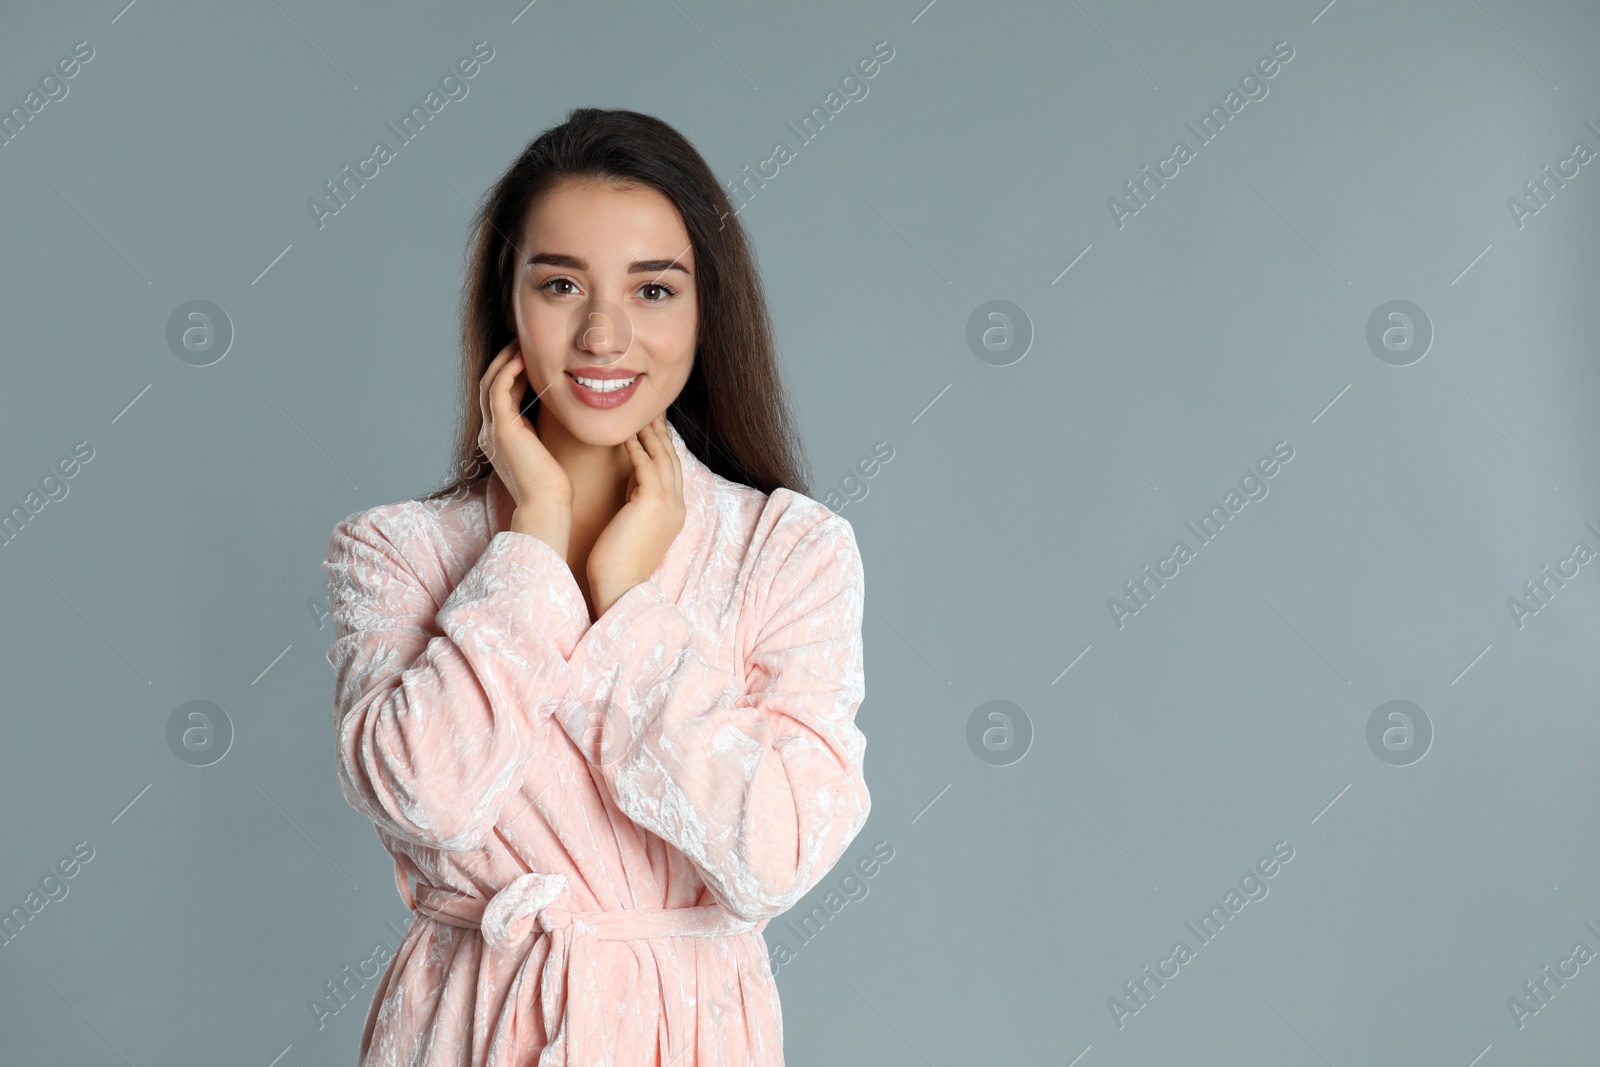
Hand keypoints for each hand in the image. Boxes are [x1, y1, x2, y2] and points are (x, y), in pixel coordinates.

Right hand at [479, 341, 573, 553]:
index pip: (500, 394)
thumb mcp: (548, 447)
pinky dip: (510, 369)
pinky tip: (525, 357)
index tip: (530, 354)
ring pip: (490, 381)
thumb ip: (545, 428)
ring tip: (522, 342)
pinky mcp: (501, 429)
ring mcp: (491, 430)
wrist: (548, 504)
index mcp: (500, 437)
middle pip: (490, 383)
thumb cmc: (555, 484)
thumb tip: (560, 407)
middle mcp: (490, 432)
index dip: (512, 371)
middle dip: (504, 359)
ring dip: (506, 359)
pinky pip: (499, 388)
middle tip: (522, 340)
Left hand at [587, 414, 685, 616]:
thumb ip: (638, 504)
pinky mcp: (652, 501)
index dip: (664, 448)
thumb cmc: (619, 563)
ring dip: (651, 435)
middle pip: (671, 459)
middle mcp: (677, 505)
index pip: (672, 472)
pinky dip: (637, 448)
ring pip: (662, 458)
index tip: (654, 429)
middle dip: (662, 434)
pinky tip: (627, 435)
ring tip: (640, 415)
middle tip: (652, 411)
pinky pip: (646, 465)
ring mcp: (669, 503)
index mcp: (674, 512)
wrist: (621, 585)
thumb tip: (631, 485)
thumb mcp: (634, 527)